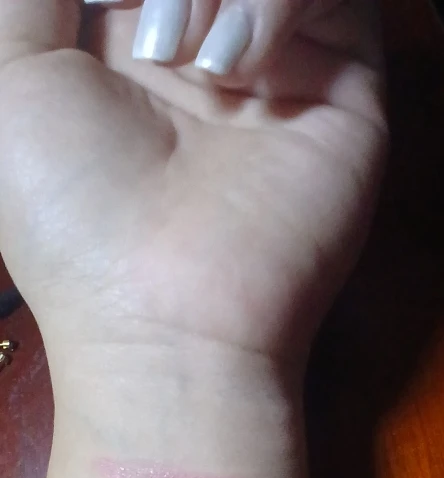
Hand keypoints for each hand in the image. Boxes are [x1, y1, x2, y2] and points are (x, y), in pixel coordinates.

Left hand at [0, 0, 385, 362]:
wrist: (162, 318)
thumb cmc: (70, 218)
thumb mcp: (8, 82)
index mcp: (121, 43)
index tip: (98, 8)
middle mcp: (200, 46)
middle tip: (144, 35)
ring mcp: (272, 62)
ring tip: (181, 57)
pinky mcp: (342, 82)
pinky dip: (273, 3)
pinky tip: (232, 72)